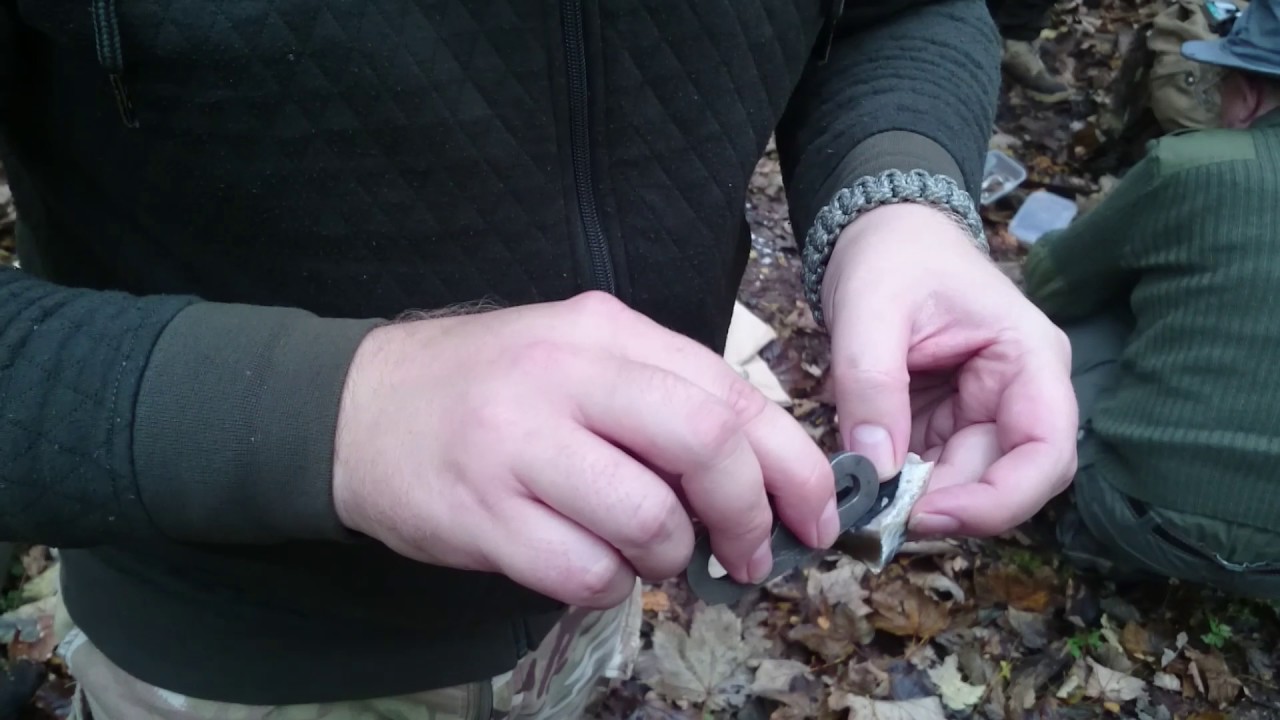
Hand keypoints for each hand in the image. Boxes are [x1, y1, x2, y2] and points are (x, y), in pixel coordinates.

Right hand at [332, 292, 837, 607]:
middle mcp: (564, 376)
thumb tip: (762, 478)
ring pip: (648, 521)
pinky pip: (583, 574)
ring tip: (645, 552)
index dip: (792, 465)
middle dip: (749, 516)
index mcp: (603, 331)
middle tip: (747, 555)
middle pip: (706, 447)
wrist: (357, 408)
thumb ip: (664, 398)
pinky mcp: (479, 514)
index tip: (816, 515)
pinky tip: (586, 562)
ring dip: (669, 558)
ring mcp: (516, 445)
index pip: (730, 393)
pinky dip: (607, 584)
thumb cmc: (490, 388)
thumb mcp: (577, 356)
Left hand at [821, 203, 1076, 536]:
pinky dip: (899, 482)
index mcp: (1029, 358)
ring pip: (967, 484)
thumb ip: (872, 385)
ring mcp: (988, 411)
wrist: (881, 232)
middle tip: (875, 515)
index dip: (998, 501)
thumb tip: (874, 468)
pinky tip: (863, 478)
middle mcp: (1022, 393)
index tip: (927, 514)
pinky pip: (935, 470)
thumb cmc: (891, 256)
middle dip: (943, 505)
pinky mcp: (952, 422)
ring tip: (862, 496)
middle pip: (1007, 480)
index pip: (1046, 452)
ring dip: (917, 499)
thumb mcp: (870, 309)